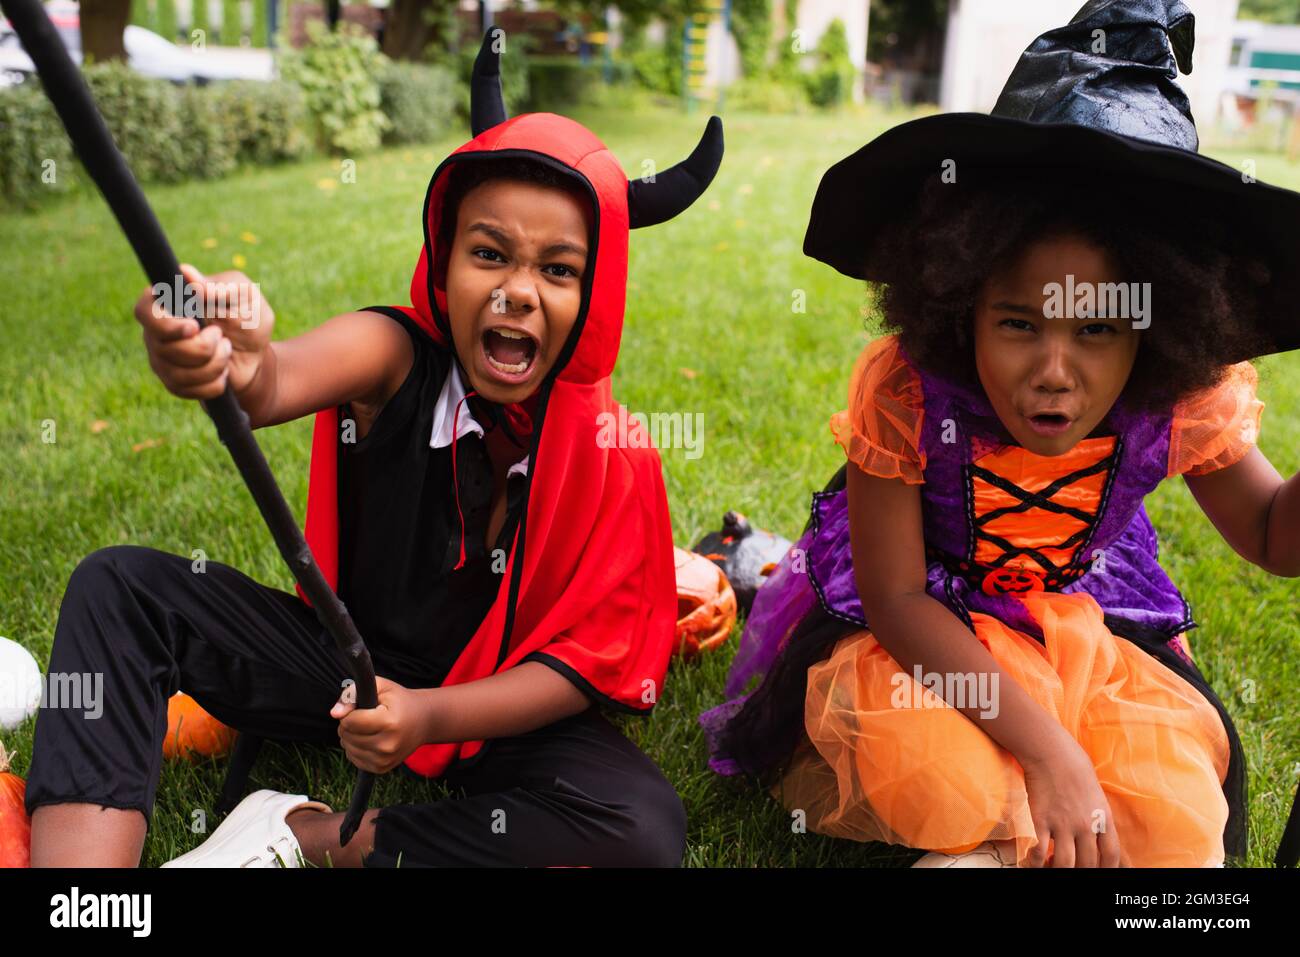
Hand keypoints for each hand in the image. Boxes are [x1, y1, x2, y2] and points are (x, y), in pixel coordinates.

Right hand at [134, 262, 274, 400]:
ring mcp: (162, 357)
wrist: (257, 356)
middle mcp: (157, 329)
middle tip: (220, 337)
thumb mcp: (246, 297)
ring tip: (226, 350)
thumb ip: (221, 286)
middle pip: (161, 346)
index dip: (164, 323)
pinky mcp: (172, 381)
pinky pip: (184, 389)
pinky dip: (213, 383)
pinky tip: (222, 372)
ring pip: (176, 372)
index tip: (193, 327)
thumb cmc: (248, 318)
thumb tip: (188, 275)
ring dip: (213, 364)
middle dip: (200, 348)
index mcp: (169, 301)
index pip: (144, 310)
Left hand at [330, 676, 430, 773]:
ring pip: (347, 747)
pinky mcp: (381, 768)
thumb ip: (353, 693)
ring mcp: (385, 759)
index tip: (364, 707)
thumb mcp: (380, 687)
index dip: (351, 711)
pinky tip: (370, 739)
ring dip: (352, 736)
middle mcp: (388, 745)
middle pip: (347, 735)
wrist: (423, 721)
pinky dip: (356, 748)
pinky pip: (353, 758)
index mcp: (389, 723)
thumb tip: (334, 713)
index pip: (349, 721)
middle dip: (350, 724)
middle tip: (368, 717)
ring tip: (370, 728)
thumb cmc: (399, 701)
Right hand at [1019, 739, 1123, 866]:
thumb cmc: (1074, 768)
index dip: (1107, 869)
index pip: (1112, 855)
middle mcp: (1086, 824)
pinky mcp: (1042, 820)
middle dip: (1081, 870)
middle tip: (1072, 866)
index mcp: (1103, 818)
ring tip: (1052, 864)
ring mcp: (1063, 824)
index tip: (1099, 870)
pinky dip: (1036, 861)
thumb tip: (1099, 832)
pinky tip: (1034, 858)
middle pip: (1088, 863)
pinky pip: (1040, 851)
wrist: (1051, 752)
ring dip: (1059, 868)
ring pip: (1066, 863)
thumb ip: (1099, 816)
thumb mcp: (1097, 794)